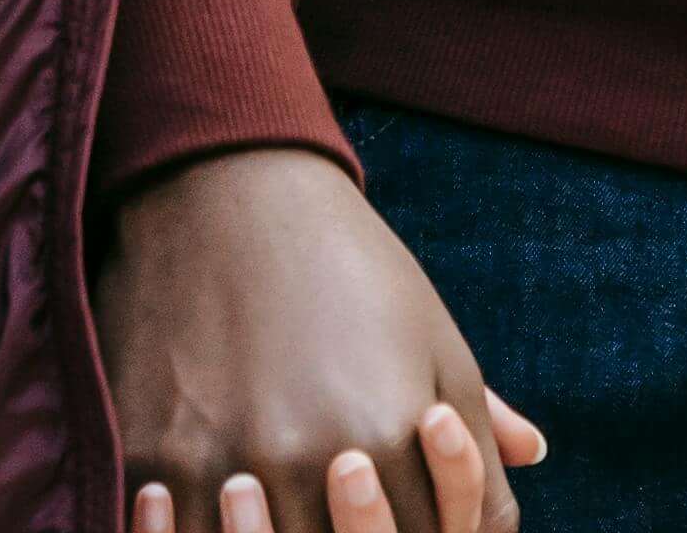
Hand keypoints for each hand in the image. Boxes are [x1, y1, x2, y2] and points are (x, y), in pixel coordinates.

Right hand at [104, 146, 548, 532]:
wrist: (222, 186)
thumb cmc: (344, 261)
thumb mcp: (429, 331)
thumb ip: (480, 418)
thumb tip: (533, 455)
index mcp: (390, 436)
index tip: (396, 515)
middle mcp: (311, 460)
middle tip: (335, 512)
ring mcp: (227, 463)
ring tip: (276, 515)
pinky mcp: (154, 455)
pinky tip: (209, 516)